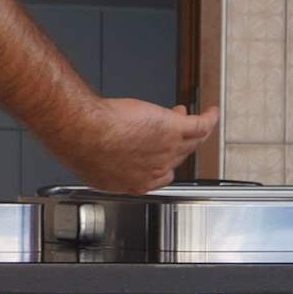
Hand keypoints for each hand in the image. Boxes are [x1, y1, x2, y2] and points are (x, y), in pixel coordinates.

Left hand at [63, 98, 218, 193]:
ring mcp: (167, 149)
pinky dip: (208, 119)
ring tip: (200, 120)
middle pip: (175, 157)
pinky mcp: (173, 129)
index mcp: (134, 181)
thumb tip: (100, 153)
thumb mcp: (92, 161)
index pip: (158, 176)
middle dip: (175, 141)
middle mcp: (154, 169)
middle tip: (172, 126)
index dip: (162, 162)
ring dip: (197, 130)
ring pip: (190, 141)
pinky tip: (210, 112)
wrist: (86, 133)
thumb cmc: (82, 146)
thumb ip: (103, 161)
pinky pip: (200, 125)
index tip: (159, 152)